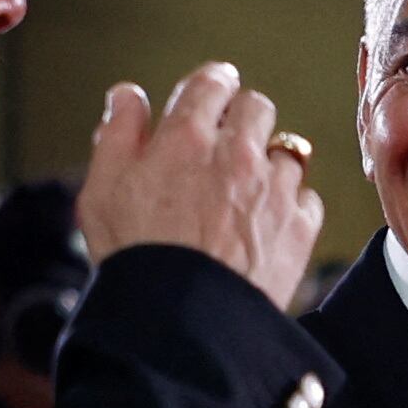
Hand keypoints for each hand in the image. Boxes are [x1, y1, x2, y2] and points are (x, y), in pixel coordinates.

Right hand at [78, 63, 323, 311]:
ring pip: (286, 150)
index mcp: (186, 139)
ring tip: (245, 190)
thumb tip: (127, 95)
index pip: (211, 82)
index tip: (211, 92)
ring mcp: (274, 190)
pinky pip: (305, 197)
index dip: (210, 84)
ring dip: (268, 162)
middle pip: (256, 107)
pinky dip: (289, 205)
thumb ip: (117, 133)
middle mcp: (237, 155)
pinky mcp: (298, 228)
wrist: (180, 324)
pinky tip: (265, 224)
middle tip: (225, 142)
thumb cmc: (135, 258)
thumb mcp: (101, 189)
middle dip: (241, 117)